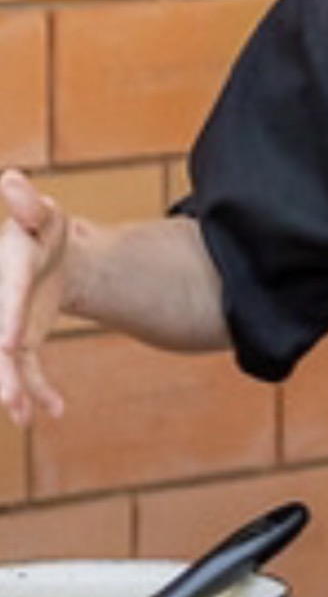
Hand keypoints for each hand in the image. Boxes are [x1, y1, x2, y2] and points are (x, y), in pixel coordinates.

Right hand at [0, 167, 68, 424]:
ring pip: (8, 363)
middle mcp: (1, 304)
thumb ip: (28, 204)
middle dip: (3, 371)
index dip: (7, 317)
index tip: (10, 343)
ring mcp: (7, 327)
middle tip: (10, 399)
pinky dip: (40, 390)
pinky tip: (53, 412)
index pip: (6, 296)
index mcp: (8, 270)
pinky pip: (30, 370)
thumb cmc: (40, 228)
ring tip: (24, 416)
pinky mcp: (21, 344)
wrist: (42, 253)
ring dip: (15, 389)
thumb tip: (13, 180)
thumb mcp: (39, 214)